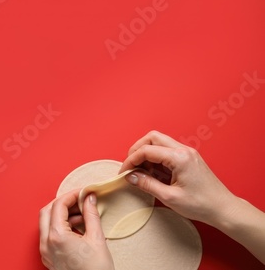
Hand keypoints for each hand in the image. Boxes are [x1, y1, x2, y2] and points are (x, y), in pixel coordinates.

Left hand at [39, 189, 114, 269]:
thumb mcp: (96, 239)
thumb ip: (91, 215)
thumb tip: (89, 198)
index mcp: (56, 236)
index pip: (58, 205)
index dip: (71, 195)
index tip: (84, 192)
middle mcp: (46, 243)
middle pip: (47, 211)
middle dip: (62, 203)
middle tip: (79, 200)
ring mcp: (45, 252)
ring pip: (46, 223)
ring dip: (61, 215)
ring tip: (82, 215)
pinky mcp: (48, 258)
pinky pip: (49, 236)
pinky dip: (59, 227)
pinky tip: (77, 228)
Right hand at [119, 130, 237, 226]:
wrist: (223, 209)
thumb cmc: (200, 205)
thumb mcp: (169, 197)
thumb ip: (147, 184)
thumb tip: (130, 177)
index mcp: (179, 157)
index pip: (147, 150)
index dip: (131, 160)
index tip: (123, 173)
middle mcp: (183, 150)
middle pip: (152, 137)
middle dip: (136, 150)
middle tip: (129, 166)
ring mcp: (187, 152)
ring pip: (159, 142)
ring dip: (146, 153)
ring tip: (141, 173)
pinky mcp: (188, 158)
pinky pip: (166, 151)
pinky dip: (155, 158)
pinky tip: (152, 174)